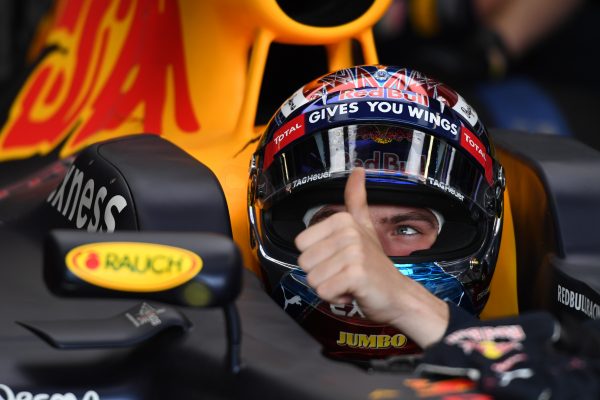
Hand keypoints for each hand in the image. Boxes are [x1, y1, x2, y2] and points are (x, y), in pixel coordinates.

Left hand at [294, 167, 449, 347]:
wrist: (398, 295)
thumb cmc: (375, 266)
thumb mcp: (364, 227)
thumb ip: (356, 200)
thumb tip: (357, 170)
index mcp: (342, 220)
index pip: (300, 244)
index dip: (316, 258)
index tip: (338, 259)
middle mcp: (348, 233)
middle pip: (304, 262)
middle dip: (321, 274)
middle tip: (344, 273)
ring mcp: (353, 253)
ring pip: (312, 278)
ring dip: (328, 287)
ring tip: (348, 282)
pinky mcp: (355, 275)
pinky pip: (324, 291)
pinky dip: (335, 298)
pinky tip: (351, 292)